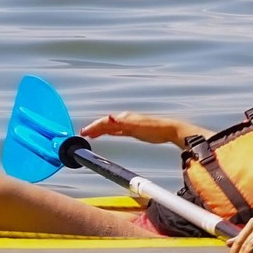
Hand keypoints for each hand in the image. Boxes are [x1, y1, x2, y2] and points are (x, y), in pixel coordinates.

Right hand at [80, 111, 199, 144]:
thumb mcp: (137, 126)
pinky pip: (117, 130)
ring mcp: (129, 124)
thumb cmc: (155, 128)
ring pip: (110, 127)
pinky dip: (109, 132)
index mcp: (125, 118)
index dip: (94, 126)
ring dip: (100, 130)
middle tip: (83, 134)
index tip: (84, 132)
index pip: (105, 122)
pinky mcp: (133, 130)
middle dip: (94, 128)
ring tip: (90, 135)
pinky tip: (106, 134)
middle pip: (106, 123)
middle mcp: (125, 119)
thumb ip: (122, 123)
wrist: (169, 130)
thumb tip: (108, 117)